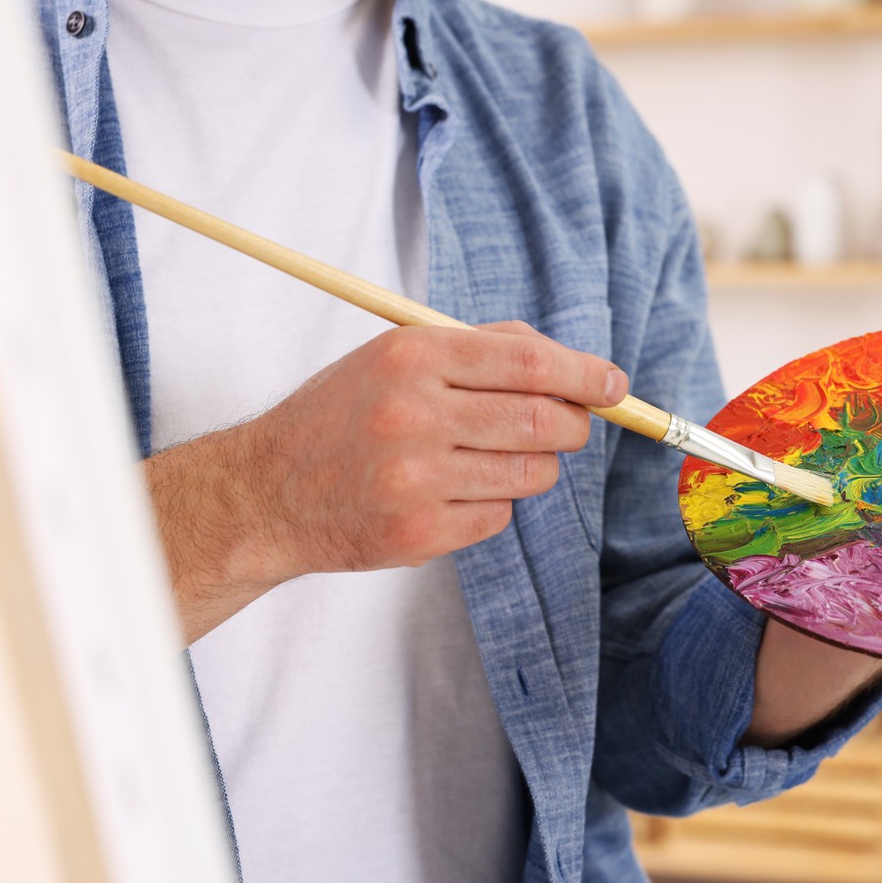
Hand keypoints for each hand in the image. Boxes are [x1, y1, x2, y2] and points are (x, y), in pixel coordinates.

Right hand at [145, 322, 626, 640]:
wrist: (266, 493)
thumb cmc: (343, 415)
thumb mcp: (395, 356)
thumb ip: (480, 348)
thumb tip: (570, 363)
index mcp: (413, 358)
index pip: (530, 362)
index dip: (586, 374)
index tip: (614, 384)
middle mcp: (414, 416)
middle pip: (543, 420)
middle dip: (574, 424)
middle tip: (573, 424)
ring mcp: (416, 480)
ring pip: (529, 473)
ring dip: (533, 467)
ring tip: (493, 458)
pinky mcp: (419, 533)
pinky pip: (498, 517)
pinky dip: (494, 505)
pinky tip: (453, 493)